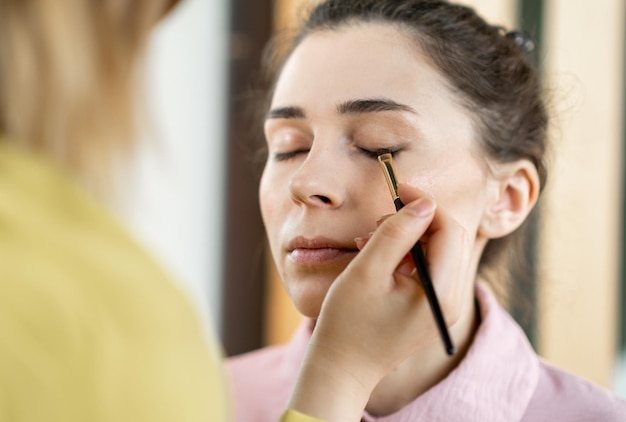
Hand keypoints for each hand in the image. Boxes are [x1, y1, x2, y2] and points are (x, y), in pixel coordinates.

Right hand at [286, 184, 471, 421]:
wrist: (343, 367)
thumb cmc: (348, 322)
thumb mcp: (367, 271)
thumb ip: (396, 233)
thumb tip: (423, 203)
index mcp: (442, 294)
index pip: (449, 231)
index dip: (426, 204)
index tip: (398, 189)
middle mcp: (453, 301)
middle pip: (450, 239)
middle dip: (418, 221)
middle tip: (380, 221)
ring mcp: (446, 306)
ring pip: (440, 251)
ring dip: (410, 237)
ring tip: (372, 239)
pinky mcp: (434, 307)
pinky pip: (430, 267)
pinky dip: (408, 254)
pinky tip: (379, 255)